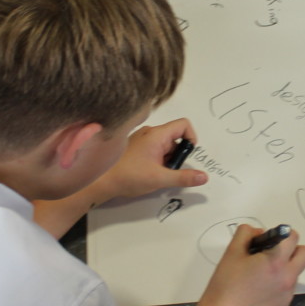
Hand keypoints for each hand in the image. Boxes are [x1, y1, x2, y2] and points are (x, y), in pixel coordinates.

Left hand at [94, 118, 208, 201]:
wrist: (100, 181)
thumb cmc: (128, 175)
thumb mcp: (160, 178)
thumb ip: (184, 177)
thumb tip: (204, 177)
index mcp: (156, 134)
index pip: (183, 124)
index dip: (191, 138)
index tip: (187, 155)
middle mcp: (149, 133)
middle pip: (174, 137)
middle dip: (177, 155)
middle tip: (168, 171)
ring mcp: (141, 140)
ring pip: (164, 145)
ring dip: (167, 159)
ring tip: (156, 175)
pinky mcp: (135, 147)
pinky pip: (154, 149)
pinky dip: (157, 160)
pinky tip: (148, 174)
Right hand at [196, 223, 304, 305]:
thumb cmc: (225, 283)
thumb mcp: (232, 251)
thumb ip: (247, 234)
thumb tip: (260, 233)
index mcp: (276, 261)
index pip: (292, 237)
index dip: (281, 234)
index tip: (267, 241)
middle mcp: (288, 276)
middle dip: (292, 249)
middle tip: (272, 254)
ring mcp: (288, 292)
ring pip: (297, 270)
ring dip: (287, 266)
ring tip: (263, 273)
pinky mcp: (284, 304)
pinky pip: (289, 286)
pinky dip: (280, 282)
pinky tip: (261, 288)